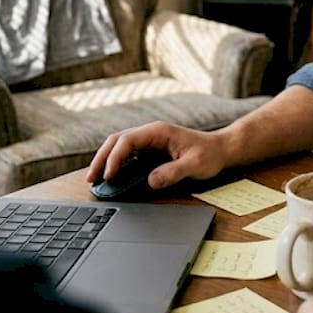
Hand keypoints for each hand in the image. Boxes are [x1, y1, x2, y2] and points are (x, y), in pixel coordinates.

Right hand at [84, 121, 226, 189]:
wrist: (220, 150)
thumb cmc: (209, 154)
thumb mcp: (195, 165)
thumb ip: (173, 172)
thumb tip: (151, 181)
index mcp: (158, 131)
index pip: (128, 140)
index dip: (115, 157)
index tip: (110, 175)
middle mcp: (150, 134)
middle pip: (117, 141)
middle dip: (102, 158)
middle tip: (92, 178)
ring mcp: (148, 142)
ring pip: (118, 147)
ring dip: (105, 161)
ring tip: (95, 179)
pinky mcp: (149, 152)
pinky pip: (127, 156)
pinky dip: (115, 165)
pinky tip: (110, 178)